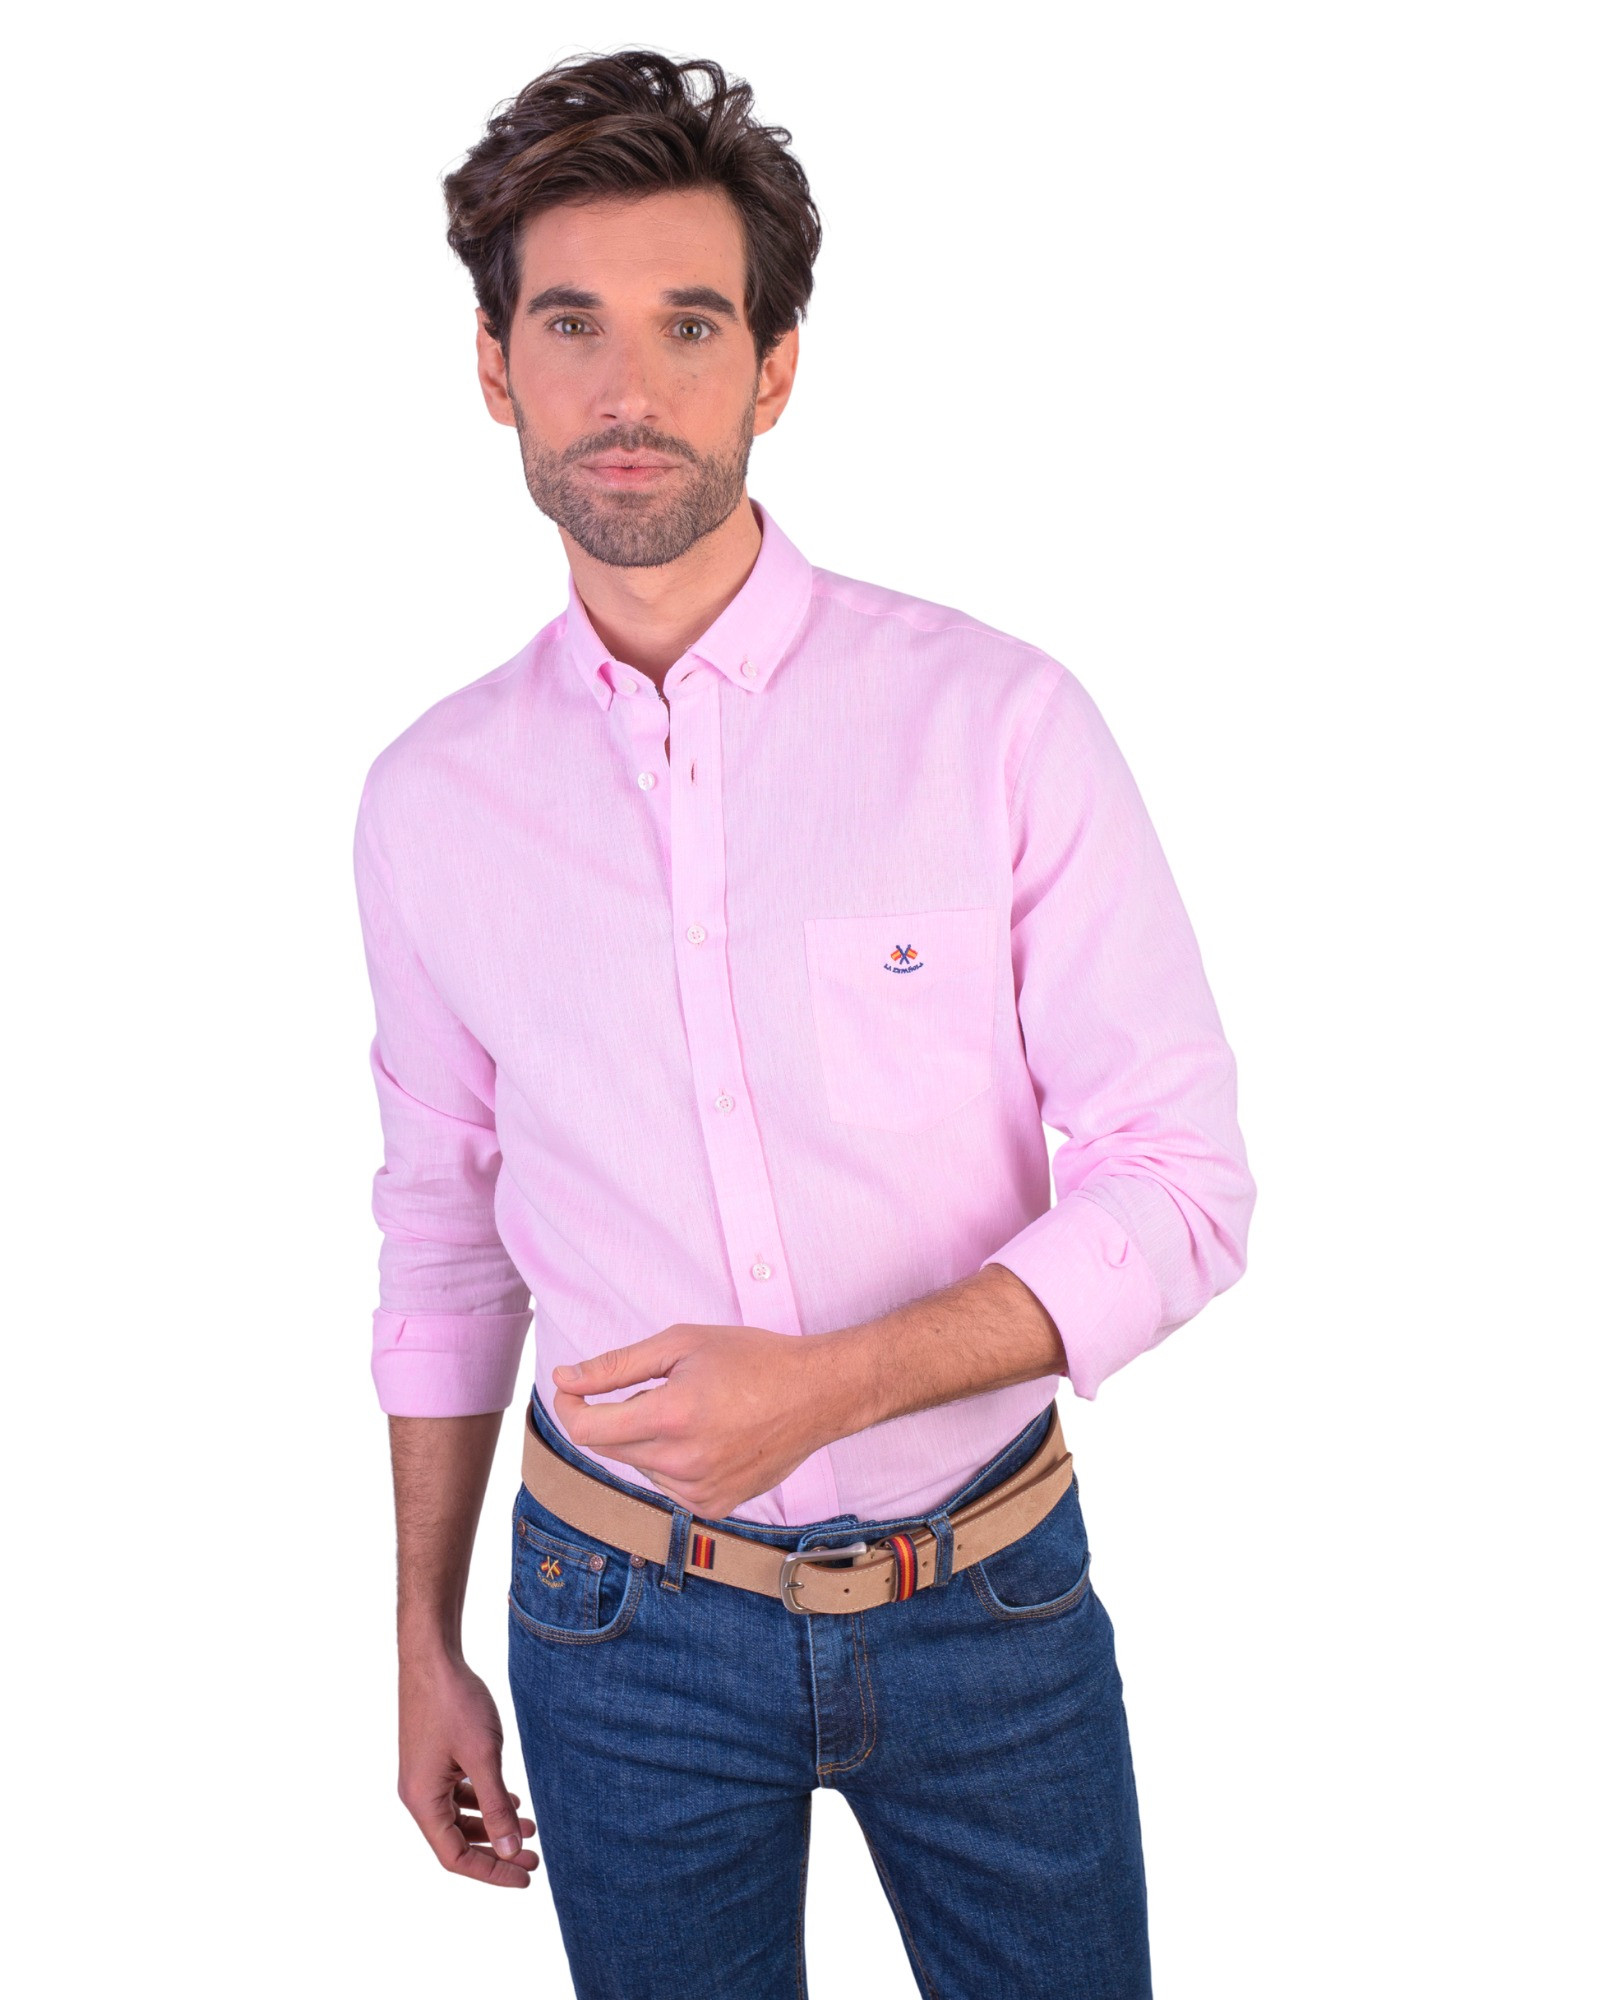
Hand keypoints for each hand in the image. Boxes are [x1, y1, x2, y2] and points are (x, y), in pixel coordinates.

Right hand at [398, 1653, 538, 1887]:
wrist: (433, 1656)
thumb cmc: (455, 1703)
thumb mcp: (483, 1756)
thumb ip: (497, 1806)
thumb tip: (512, 1851)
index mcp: (423, 1801)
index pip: (456, 1857)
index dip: (492, 1872)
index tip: (526, 1875)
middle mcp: (418, 1794)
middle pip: (457, 1840)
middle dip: (497, 1851)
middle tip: (535, 1856)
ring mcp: (424, 1775)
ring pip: (459, 1817)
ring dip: (493, 1824)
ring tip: (530, 1826)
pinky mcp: (433, 1758)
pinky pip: (457, 1793)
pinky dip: (483, 1800)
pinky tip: (511, 1796)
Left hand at [551, 1323, 837, 1516]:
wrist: (817, 1394)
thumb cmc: (751, 1358)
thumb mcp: (681, 1344)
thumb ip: (616, 1365)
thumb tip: (565, 1379)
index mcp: (671, 1416)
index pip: (588, 1430)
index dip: (570, 1406)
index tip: (572, 1388)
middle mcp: (683, 1463)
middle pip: (611, 1447)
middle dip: (616, 1416)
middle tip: (656, 1387)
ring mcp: (700, 1491)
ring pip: (641, 1465)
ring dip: (649, 1439)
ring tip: (696, 1410)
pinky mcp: (715, 1506)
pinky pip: (670, 1484)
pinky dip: (674, 1460)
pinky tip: (709, 1437)